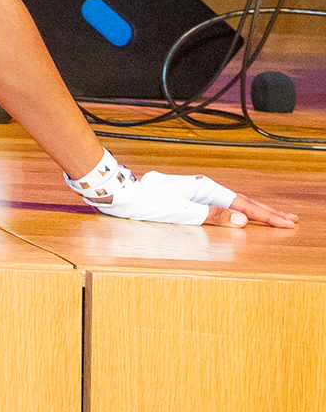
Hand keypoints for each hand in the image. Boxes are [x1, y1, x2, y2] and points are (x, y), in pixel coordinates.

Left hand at [66, 152, 297, 227]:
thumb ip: (212, 216)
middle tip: (290, 220)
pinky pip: (219, 204)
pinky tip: (240, 214)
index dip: (266, 216)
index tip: (287, 224)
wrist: (121, 194)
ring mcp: (195, 191)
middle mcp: (202, 187)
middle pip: (241, 201)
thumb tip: (242, 220)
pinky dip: (235, 210)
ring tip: (273, 217)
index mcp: (204, 189)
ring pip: (231, 202)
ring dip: (253, 211)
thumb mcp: (180, 212)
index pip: (243, 205)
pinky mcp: (187, 197)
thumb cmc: (146, 203)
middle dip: (266, 212)